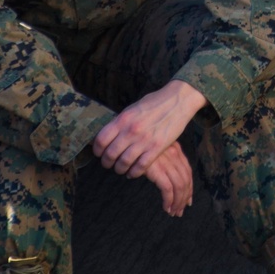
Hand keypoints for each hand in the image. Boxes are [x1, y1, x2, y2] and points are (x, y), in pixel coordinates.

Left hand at [92, 78, 205, 213]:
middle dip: (107, 162)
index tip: (99, 153)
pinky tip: (132, 172)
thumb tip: (110, 133)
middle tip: (108, 164)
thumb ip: (121, 122)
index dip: (97, 150)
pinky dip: (134, 172)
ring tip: (120, 169)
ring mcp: (144, 140)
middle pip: (110, 154)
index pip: (101, 139)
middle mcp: (131, 130)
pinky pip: (140, 166)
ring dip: (119, 169)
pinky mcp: (157, 148)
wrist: (177, 101)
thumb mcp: (133, 108)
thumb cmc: (155, 102)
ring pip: (124, 162)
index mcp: (123, 119)